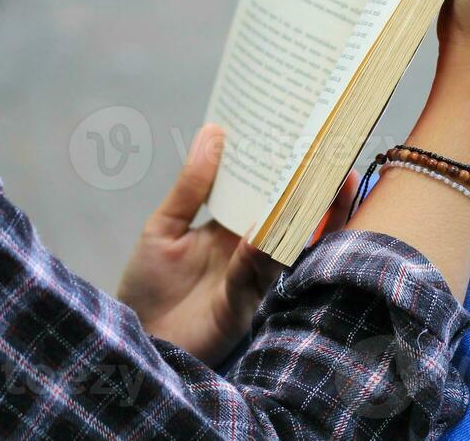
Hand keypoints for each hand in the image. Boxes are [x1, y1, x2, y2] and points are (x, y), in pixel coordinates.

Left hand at [116, 123, 358, 366]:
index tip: (307, 137)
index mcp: (232, 227)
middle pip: (290, 219)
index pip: (267, 193)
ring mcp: (250, 278)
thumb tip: (213, 131)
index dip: (287, 169)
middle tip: (334, 161)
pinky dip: (257, 254)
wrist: (136, 338)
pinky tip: (256, 235)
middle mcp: (248, 250)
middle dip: (314, 192)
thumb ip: (191, 186)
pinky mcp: (241, 305)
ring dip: (297, 220)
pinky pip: (254, 275)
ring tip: (312, 188)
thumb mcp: (163, 226)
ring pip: (284, 245)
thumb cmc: (148, 284)